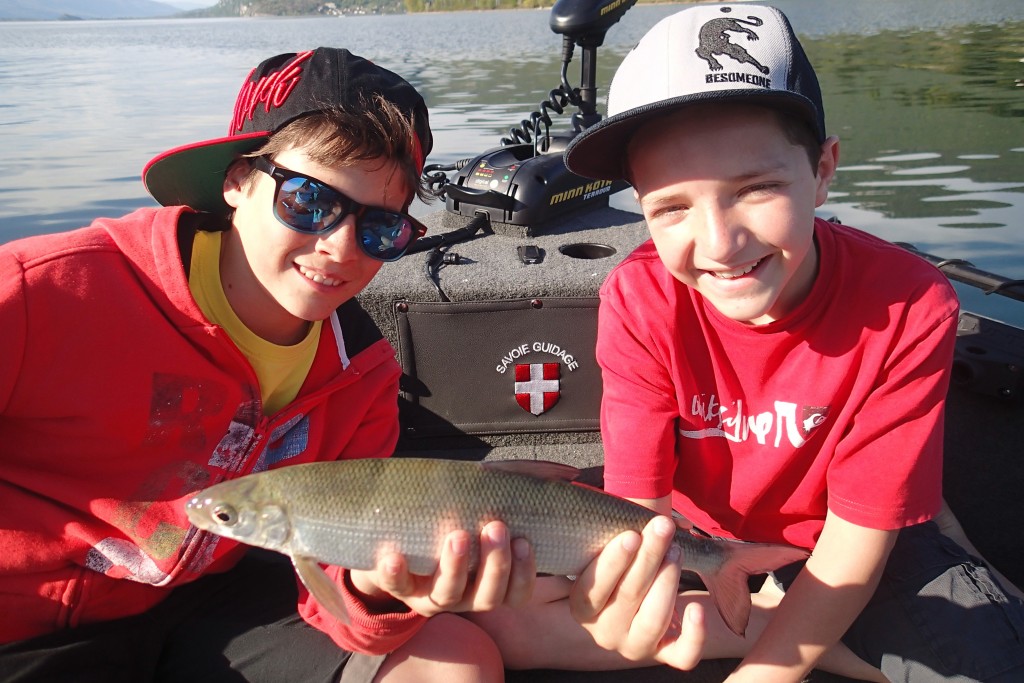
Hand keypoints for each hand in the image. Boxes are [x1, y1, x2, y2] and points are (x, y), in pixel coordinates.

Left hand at [350, 521, 535, 617]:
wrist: (404, 546)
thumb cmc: (453, 529)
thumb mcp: (476, 521)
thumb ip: (492, 504)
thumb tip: (498, 471)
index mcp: (489, 586)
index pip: (516, 594)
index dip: (525, 573)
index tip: (524, 541)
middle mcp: (465, 598)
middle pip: (487, 596)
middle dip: (496, 564)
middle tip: (496, 527)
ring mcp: (433, 597)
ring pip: (448, 595)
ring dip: (455, 566)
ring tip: (458, 535)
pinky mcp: (402, 590)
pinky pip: (398, 587)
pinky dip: (396, 574)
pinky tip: (394, 557)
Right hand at [569, 515, 705, 668]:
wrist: (634, 598)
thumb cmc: (619, 566)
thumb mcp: (604, 554)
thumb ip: (611, 538)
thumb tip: (644, 517)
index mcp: (582, 607)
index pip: (592, 589)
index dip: (612, 563)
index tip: (632, 535)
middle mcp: (605, 632)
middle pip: (627, 597)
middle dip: (648, 558)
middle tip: (663, 528)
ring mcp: (635, 646)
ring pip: (653, 621)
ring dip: (667, 582)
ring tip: (676, 551)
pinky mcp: (664, 653)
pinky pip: (681, 655)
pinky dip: (694, 634)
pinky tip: (698, 607)